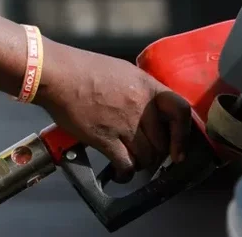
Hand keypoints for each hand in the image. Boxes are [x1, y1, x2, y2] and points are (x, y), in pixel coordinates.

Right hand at [34, 42, 192, 181]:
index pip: (181, 111)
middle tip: (148, 156)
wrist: (58, 75)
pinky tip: (120, 173)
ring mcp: (124, 124)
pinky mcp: (105, 139)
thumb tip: (146, 107)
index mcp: (147, 86)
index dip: (183, 134)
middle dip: (157, 154)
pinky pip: (126, 165)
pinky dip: (125, 174)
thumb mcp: (122, 71)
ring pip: (147, 157)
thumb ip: (139, 90)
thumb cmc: (83, 69)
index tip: (179, 148)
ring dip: (141, 165)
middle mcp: (141, 107)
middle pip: (162, 142)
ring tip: (133, 163)